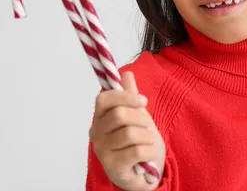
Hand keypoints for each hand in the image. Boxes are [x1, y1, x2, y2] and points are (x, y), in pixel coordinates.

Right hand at [89, 71, 166, 190]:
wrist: (146, 172)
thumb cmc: (139, 142)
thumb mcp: (138, 116)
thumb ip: (130, 96)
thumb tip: (126, 73)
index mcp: (100, 117)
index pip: (104, 99)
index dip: (125, 97)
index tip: (143, 101)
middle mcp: (96, 133)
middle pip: (119, 115)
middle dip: (141, 119)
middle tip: (148, 128)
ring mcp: (102, 151)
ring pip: (130, 133)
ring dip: (148, 137)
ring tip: (148, 143)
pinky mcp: (113, 167)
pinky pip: (137, 150)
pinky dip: (150, 151)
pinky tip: (148, 156)